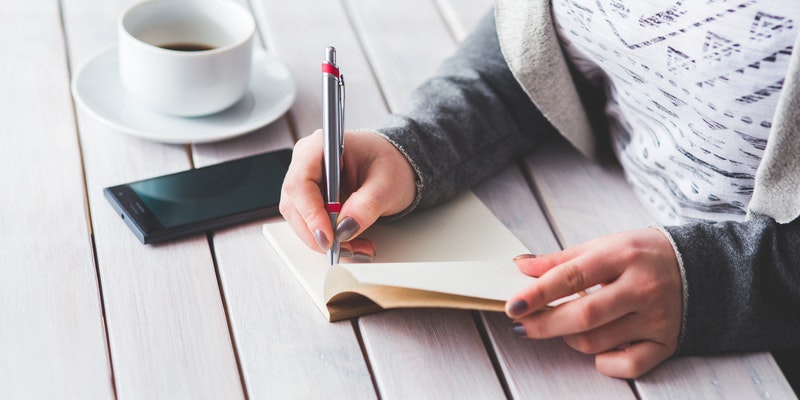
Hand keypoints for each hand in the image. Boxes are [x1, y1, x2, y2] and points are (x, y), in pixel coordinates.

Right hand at [280, 130, 416, 258]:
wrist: (395, 167)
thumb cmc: (390, 164)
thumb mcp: (387, 184)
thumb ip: (366, 205)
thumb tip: (345, 228)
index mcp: (321, 146)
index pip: (301, 182)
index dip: (310, 213)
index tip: (328, 237)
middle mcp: (306, 162)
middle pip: (295, 205)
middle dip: (319, 233)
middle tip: (347, 249)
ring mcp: (306, 182)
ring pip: (300, 220)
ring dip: (325, 240)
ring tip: (356, 248)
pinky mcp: (310, 199)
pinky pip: (310, 224)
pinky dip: (329, 239)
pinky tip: (350, 243)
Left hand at [505, 228, 682, 377]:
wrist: (701, 266)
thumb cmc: (643, 255)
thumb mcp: (604, 245)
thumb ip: (561, 259)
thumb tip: (522, 267)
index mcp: (623, 256)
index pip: (571, 276)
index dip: (538, 293)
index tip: (513, 305)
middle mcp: (642, 287)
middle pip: (584, 315)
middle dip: (545, 324)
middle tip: (522, 325)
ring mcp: (656, 318)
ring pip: (597, 342)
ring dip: (569, 339)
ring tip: (565, 326)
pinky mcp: (666, 342)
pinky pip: (628, 365)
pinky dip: (604, 362)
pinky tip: (596, 348)